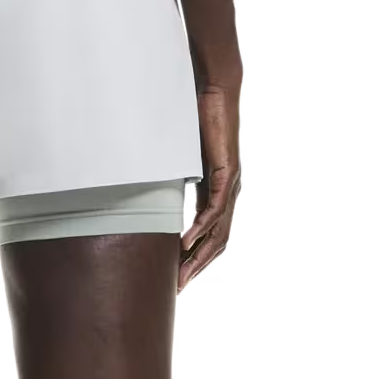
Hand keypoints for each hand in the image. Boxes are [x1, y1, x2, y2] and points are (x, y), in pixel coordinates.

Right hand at [177, 81, 239, 292]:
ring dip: (198, 255)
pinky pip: (213, 209)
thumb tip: (150, 185)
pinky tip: (185, 242)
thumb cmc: (197, 117)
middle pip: (215, 240)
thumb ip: (173, 173)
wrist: (215, 91)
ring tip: (181, 273)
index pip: (207, 232)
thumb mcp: (180, 154)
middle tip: (177, 286)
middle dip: (196, 266)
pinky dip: (199, 228)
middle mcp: (226, 191)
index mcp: (215, 190)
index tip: (177, 273)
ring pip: (217, 231)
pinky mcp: (226, 173)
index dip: (194, 255)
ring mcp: (229, 184)